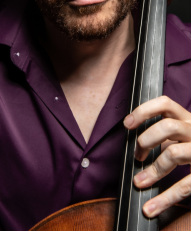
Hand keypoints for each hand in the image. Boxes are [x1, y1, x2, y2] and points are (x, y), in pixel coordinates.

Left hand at [125, 95, 190, 216]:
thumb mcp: (186, 135)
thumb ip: (166, 135)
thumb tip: (138, 145)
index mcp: (190, 120)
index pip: (165, 104)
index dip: (143, 111)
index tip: (127, 124)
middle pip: (167, 126)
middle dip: (146, 140)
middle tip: (138, 156)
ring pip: (174, 153)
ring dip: (153, 171)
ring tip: (140, 182)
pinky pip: (187, 185)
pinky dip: (166, 198)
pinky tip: (153, 207)